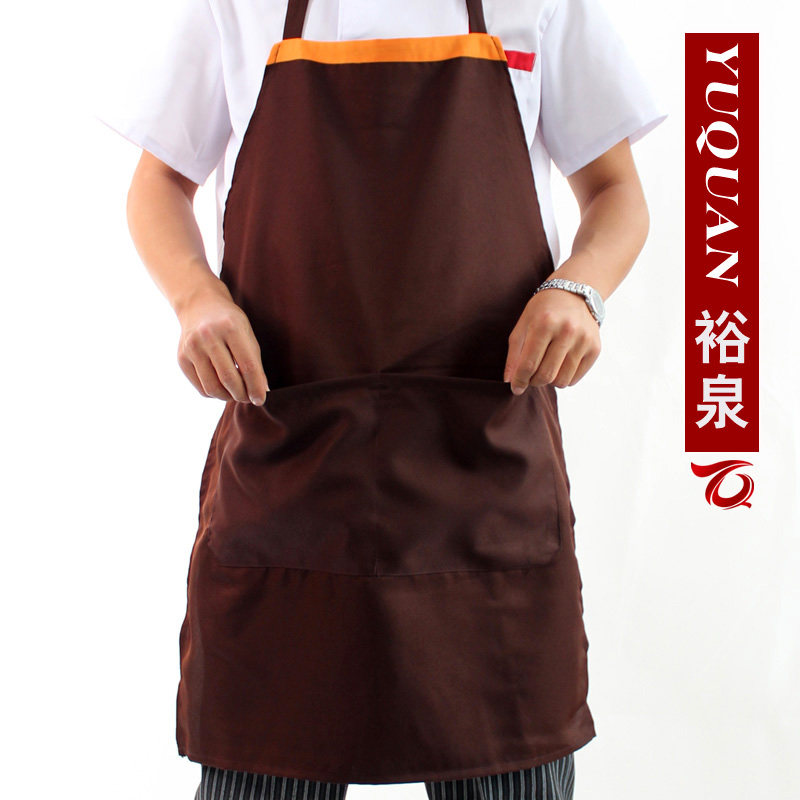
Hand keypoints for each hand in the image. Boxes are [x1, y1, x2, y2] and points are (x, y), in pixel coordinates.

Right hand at [175, 280, 269, 403]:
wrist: (199, 304)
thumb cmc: (229, 322)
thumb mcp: (246, 333)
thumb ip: (254, 361)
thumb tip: (261, 392)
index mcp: (231, 327)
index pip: (248, 365)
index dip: (256, 386)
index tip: (261, 399)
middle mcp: (208, 336)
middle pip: (229, 379)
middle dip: (242, 395)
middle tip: (249, 398)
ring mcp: (192, 347)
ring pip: (213, 387)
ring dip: (228, 397)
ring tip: (236, 394)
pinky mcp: (182, 358)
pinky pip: (201, 387)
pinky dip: (214, 393)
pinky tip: (222, 388)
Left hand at [504, 287, 600, 393]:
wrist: (574, 293)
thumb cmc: (543, 310)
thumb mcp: (523, 325)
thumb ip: (514, 354)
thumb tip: (509, 381)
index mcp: (544, 324)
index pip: (528, 364)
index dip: (519, 380)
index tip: (515, 388)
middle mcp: (567, 331)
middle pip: (546, 375)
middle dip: (533, 382)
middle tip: (530, 377)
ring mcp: (583, 340)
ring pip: (561, 381)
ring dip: (549, 381)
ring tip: (544, 369)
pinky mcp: (595, 348)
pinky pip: (575, 378)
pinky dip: (563, 378)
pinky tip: (559, 365)